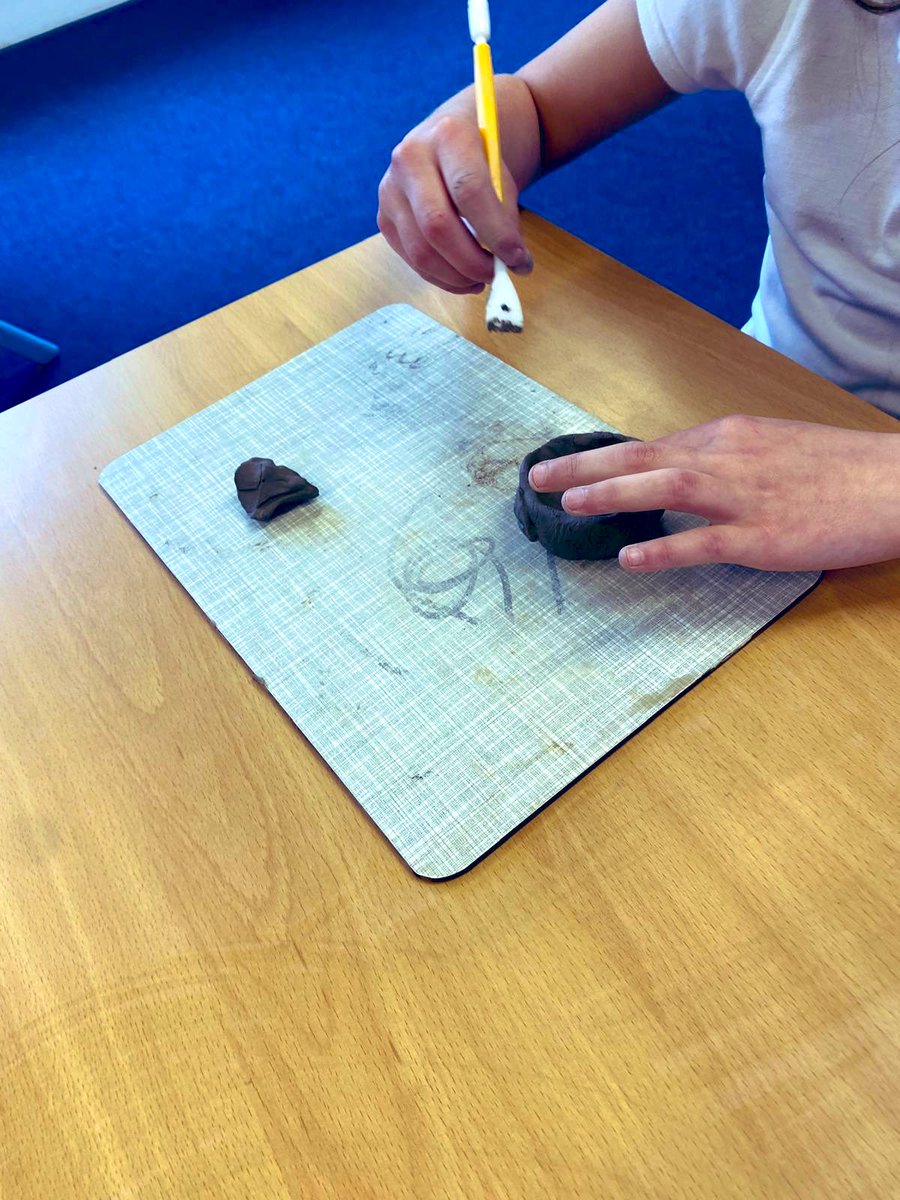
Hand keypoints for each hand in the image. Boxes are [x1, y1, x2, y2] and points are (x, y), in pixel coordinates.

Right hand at [377, 112, 532, 294]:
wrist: (448, 141)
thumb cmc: (481, 161)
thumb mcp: (502, 175)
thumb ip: (506, 216)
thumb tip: (512, 264)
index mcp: (448, 135)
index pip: (469, 191)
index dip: (496, 233)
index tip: (519, 261)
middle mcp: (410, 158)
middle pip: (437, 226)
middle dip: (472, 262)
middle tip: (496, 275)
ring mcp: (390, 189)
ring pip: (420, 251)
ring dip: (456, 277)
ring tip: (481, 280)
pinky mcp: (384, 218)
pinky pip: (411, 260)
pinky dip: (440, 277)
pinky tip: (461, 277)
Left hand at [528, 415, 899, 571]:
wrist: (897, 483)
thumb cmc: (838, 469)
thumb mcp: (773, 448)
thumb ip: (723, 460)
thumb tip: (679, 473)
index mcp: (729, 436)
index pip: (653, 445)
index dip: (603, 457)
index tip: (566, 465)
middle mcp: (729, 458)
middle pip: (644, 457)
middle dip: (585, 467)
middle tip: (539, 481)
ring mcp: (745, 497)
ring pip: (665, 487)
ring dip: (612, 494)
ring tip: (568, 506)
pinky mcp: (764, 536)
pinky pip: (704, 543)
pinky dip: (662, 549)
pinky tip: (629, 558)